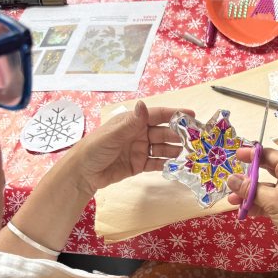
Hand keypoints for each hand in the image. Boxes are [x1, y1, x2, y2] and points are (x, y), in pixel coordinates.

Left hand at [65, 101, 192, 195]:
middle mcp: (138, 134)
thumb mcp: (113, 135)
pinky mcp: (139, 165)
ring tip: (188, 154)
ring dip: (174, 150)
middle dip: (178, 135)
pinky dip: (166, 164)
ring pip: (162, 148)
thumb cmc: (94, 148)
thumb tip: (143, 104)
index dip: (174, 114)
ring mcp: (139, 149)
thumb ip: (132, 122)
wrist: (82, 173)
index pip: (157, 115)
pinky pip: (156, 163)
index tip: (191, 115)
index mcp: (132, 122)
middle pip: (163, 132)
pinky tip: (177, 166)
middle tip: (194, 140)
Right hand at [227, 148, 277, 256]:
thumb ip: (250, 189)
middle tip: (231, 176)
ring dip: (247, 194)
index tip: (236, 154)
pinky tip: (242, 211)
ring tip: (232, 200)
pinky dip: (253, 205)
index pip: (270, 155)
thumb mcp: (272, 199)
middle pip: (265, 171)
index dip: (253, 154)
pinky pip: (263, 202)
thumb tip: (230, 179)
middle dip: (248, 176)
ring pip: (262, 189)